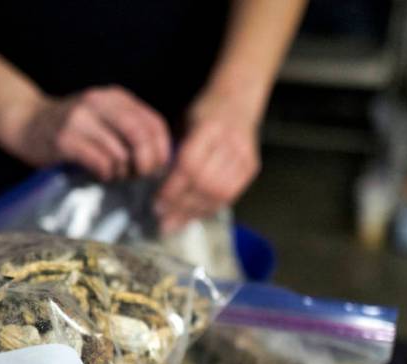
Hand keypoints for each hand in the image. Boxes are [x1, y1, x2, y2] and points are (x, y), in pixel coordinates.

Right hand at [2, 86, 170, 180]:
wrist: (26, 122)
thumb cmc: (70, 128)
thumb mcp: (103, 118)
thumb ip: (128, 129)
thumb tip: (160, 159)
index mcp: (115, 97)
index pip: (153, 122)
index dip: (162, 150)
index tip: (158, 168)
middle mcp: (99, 102)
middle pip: (140, 135)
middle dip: (147, 163)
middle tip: (140, 176)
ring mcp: (80, 118)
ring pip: (120, 152)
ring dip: (123, 172)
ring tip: (115, 175)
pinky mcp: (65, 138)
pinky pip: (99, 161)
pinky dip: (106, 173)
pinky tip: (101, 175)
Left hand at [155, 93, 260, 233]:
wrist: (238, 98)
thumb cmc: (205, 110)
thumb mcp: (184, 123)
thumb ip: (174, 152)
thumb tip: (155, 185)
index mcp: (210, 127)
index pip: (189, 165)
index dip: (172, 188)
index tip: (157, 202)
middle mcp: (231, 142)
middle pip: (204, 183)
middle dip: (181, 205)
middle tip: (162, 217)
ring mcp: (244, 156)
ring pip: (218, 194)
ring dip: (194, 212)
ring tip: (175, 222)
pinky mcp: (251, 168)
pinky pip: (230, 196)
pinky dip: (209, 208)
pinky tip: (193, 215)